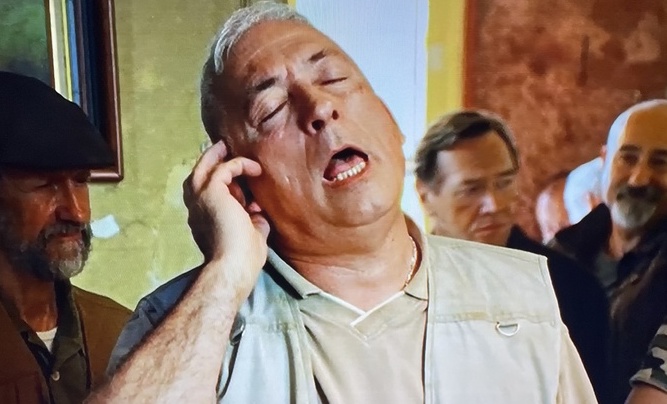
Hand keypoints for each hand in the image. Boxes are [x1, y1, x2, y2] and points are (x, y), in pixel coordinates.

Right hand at [183, 141, 269, 290]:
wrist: (234, 266)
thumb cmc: (243, 258)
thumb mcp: (251, 234)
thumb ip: (252, 220)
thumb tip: (258, 209)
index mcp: (205, 221)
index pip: (209, 196)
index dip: (227, 188)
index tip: (246, 189)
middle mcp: (197, 209)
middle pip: (197, 177)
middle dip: (209, 162)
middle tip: (221, 149)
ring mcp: (200, 200)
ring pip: (203, 168)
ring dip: (216, 156)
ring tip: (228, 146)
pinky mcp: (210, 192)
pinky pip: (224, 168)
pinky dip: (240, 164)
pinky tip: (255, 169)